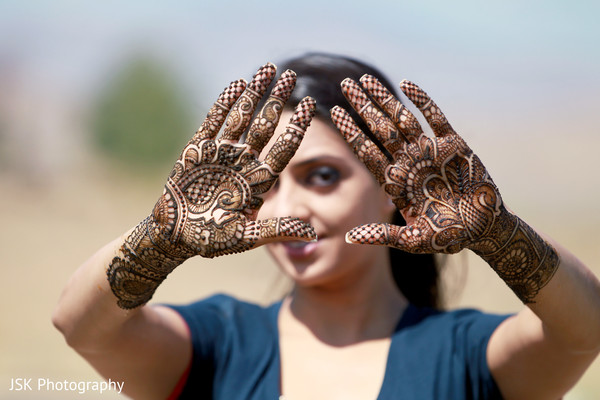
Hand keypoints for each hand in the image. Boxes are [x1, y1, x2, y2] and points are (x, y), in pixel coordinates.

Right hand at [107, 63, 316, 307]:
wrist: (174, 236)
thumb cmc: (210, 240)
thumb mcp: (244, 238)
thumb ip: (274, 231)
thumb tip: (311, 233)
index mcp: (257, 181)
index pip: (284, 148)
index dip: (297, 126)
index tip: (313, 104)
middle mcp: (242, 163)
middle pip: (266, 126)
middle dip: (278, 100)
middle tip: (292, 75)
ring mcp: (221, 154)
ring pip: (241, 118)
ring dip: (254, 94)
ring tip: (268, 69)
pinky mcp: (197, 151)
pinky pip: (213, 122)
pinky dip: (224, 103)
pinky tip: (237, 84)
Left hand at [331, 76, 558, 302]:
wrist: (484, 229)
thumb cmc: (447, 237)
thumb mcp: (413, 240)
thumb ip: (382, 235)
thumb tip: (348, 239)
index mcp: (396, 182)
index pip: (368, 152)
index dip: (352, 132)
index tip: (334, 112)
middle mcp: (409, 163)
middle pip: (380, 130)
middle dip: (363, 107)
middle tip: (346, 84)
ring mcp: (430, 152)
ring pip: (403, 119)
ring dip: (385, 100)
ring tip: (365, 80)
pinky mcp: (454, 145)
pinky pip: (436, 118)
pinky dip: (422, 101)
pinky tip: (406, 85)